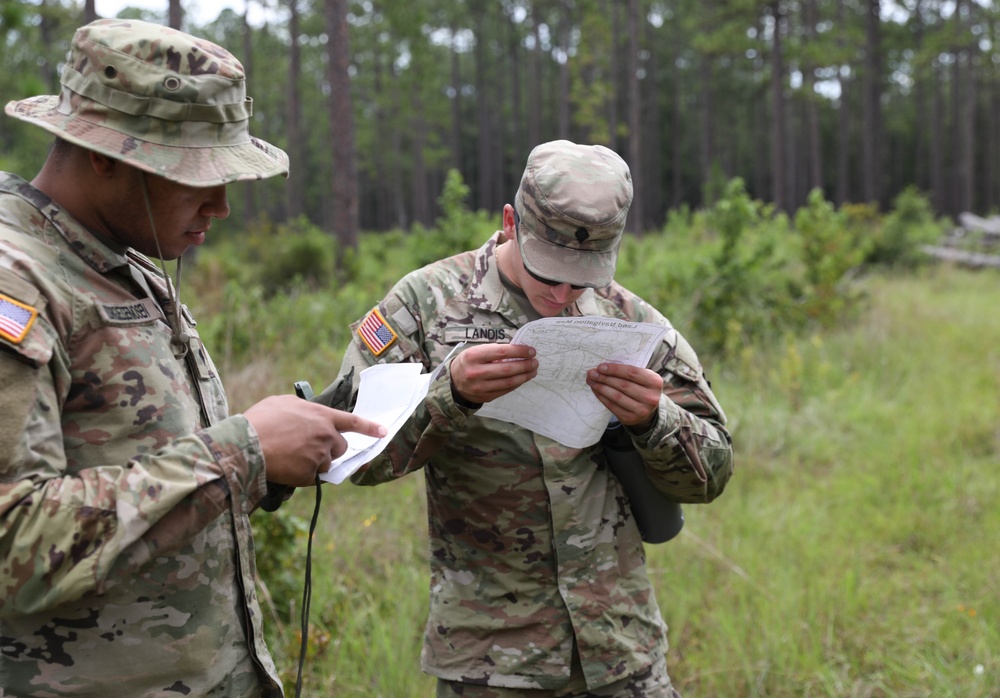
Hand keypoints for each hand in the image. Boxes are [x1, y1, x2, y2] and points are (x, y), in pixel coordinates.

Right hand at [244, 395, 386, 486]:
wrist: (246, 444)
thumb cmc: (260, 420)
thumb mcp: (283, 403)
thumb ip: (304, 410)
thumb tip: (308, 417)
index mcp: (322, 416)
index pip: (354, 422)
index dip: (370, 428)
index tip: (384, 433)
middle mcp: (326, 435)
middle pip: (341, 447)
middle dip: (330, 449)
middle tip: (308, 448)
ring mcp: (320, 456)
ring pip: (326, 463)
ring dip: (314, 462)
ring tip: (290, 456)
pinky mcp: (310, 474)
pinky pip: (313, 477)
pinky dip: (302, 475)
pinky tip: (286, 466)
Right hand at [450, 343, 537, 404]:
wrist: (453, 382)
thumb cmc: (469, 362)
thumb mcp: (476, 351)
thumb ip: (495, 350)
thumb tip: (519, 350)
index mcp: (473, 356)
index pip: (501, 352)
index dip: (519, 351)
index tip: (531, 350)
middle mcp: (476, 372)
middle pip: (507, 369)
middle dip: (525, 365)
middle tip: (535, 361)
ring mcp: (481, 387)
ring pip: (508, 382)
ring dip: (524, 376)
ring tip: (533, 370)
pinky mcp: (486, 397)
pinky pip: (506, 390)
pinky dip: (517, 383)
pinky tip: (523, 378)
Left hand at [586, 363, 662, 429]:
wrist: (646, 408)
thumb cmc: (641, 386)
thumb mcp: (642, 377)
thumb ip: (628, 371)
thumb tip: (603, 368)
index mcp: (655, 382)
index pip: (632, 373)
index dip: (615, 369)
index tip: (601, 367)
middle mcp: (651, 397)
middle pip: (623, 385)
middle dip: (605, 378)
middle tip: (592, 373)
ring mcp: (641, 410)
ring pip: (616, 396)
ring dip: (601, 387)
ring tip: (591, 381)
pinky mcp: (630, 418)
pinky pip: (612, 406)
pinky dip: (602, 397)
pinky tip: (596, 390)